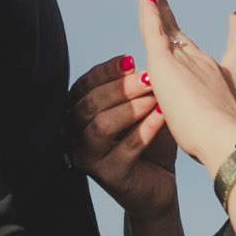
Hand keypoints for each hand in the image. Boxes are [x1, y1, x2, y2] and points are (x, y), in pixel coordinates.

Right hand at [63, 52, 177, 216]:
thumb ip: (135, 84)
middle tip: (150, 77)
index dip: (106, 71)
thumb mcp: (140, 106)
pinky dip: (145, 129)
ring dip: (130, 108)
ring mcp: (88, 158)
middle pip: (90, 104)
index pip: (84, 85)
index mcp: (76, 114)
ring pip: (101, 126)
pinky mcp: (108, 176)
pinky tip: (161, 116)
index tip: (131, 60)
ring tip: (156, 97)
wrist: (160, 183)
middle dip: (121, 88)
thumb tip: (143, 52)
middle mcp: (74, 135)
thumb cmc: (148, 140)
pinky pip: (125, 149)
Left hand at [135, 0, 235, 171]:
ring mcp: (187, 62)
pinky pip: (152, 27)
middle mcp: (209, 68)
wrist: (235, 145)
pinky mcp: (166, 63)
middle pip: (185, 37)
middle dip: (172, 18)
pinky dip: (146, 5)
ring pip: (165, 27)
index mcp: (230, 84)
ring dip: (154, 4)